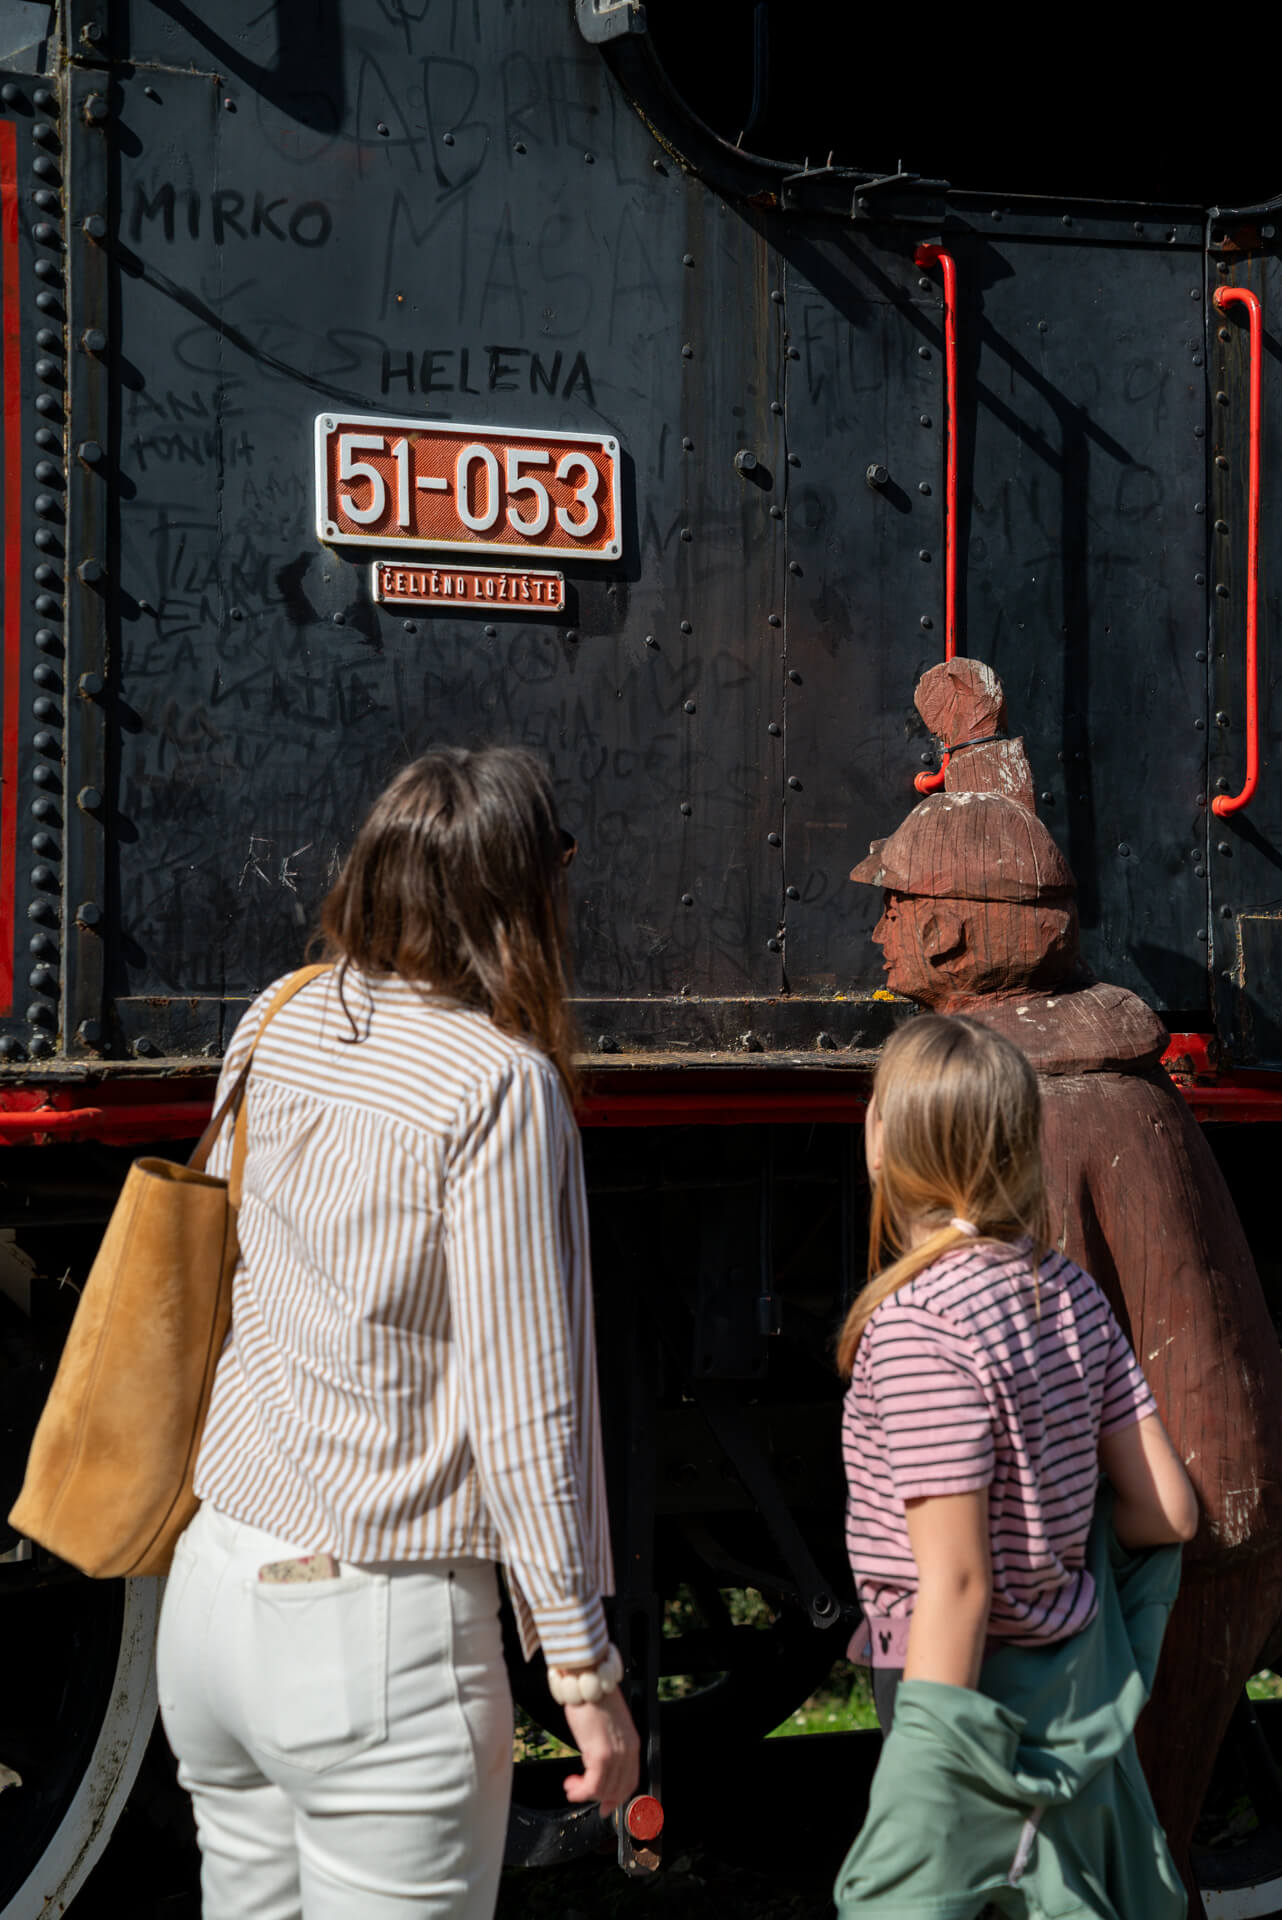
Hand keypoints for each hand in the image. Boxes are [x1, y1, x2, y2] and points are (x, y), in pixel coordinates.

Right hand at [561, 1690, 639, 1813]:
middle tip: (579, 1793)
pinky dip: (580, 1792)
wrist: (588, 1679)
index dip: (617, 1797)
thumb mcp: (608, 1725)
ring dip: (584, 1794)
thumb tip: (597, 1763)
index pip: (630, 1781)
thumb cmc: (594, 1698)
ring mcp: (616, 1754)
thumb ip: (609, 1744)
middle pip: (617, 1790)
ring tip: (570, 1786)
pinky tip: (570, 1786)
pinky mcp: (600, 1754)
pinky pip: (593, 1785)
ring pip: (603, 1790)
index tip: (605, 1805)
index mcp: (632, 1744)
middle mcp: (628, 1751)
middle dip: (597, 1798)